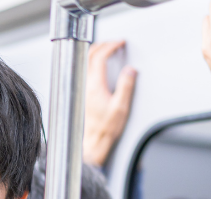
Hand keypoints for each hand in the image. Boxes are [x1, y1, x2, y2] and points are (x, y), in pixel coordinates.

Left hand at [84, 41, 136, 167]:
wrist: (93, 142)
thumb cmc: (105, 129)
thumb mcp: (121, 107)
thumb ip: (126, 86)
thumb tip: (130, 70)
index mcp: (94, 86)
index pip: (99, 57)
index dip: (110, 46)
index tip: (119, 43)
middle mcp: (84, 86)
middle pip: (88, 56)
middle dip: (101, 45)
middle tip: (113, 43)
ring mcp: (80, 89)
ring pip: (84, 63)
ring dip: (94, 53)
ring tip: (106, 51)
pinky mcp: (80, 94)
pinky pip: (83, 71)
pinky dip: (90, 63)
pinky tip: (97, 66)